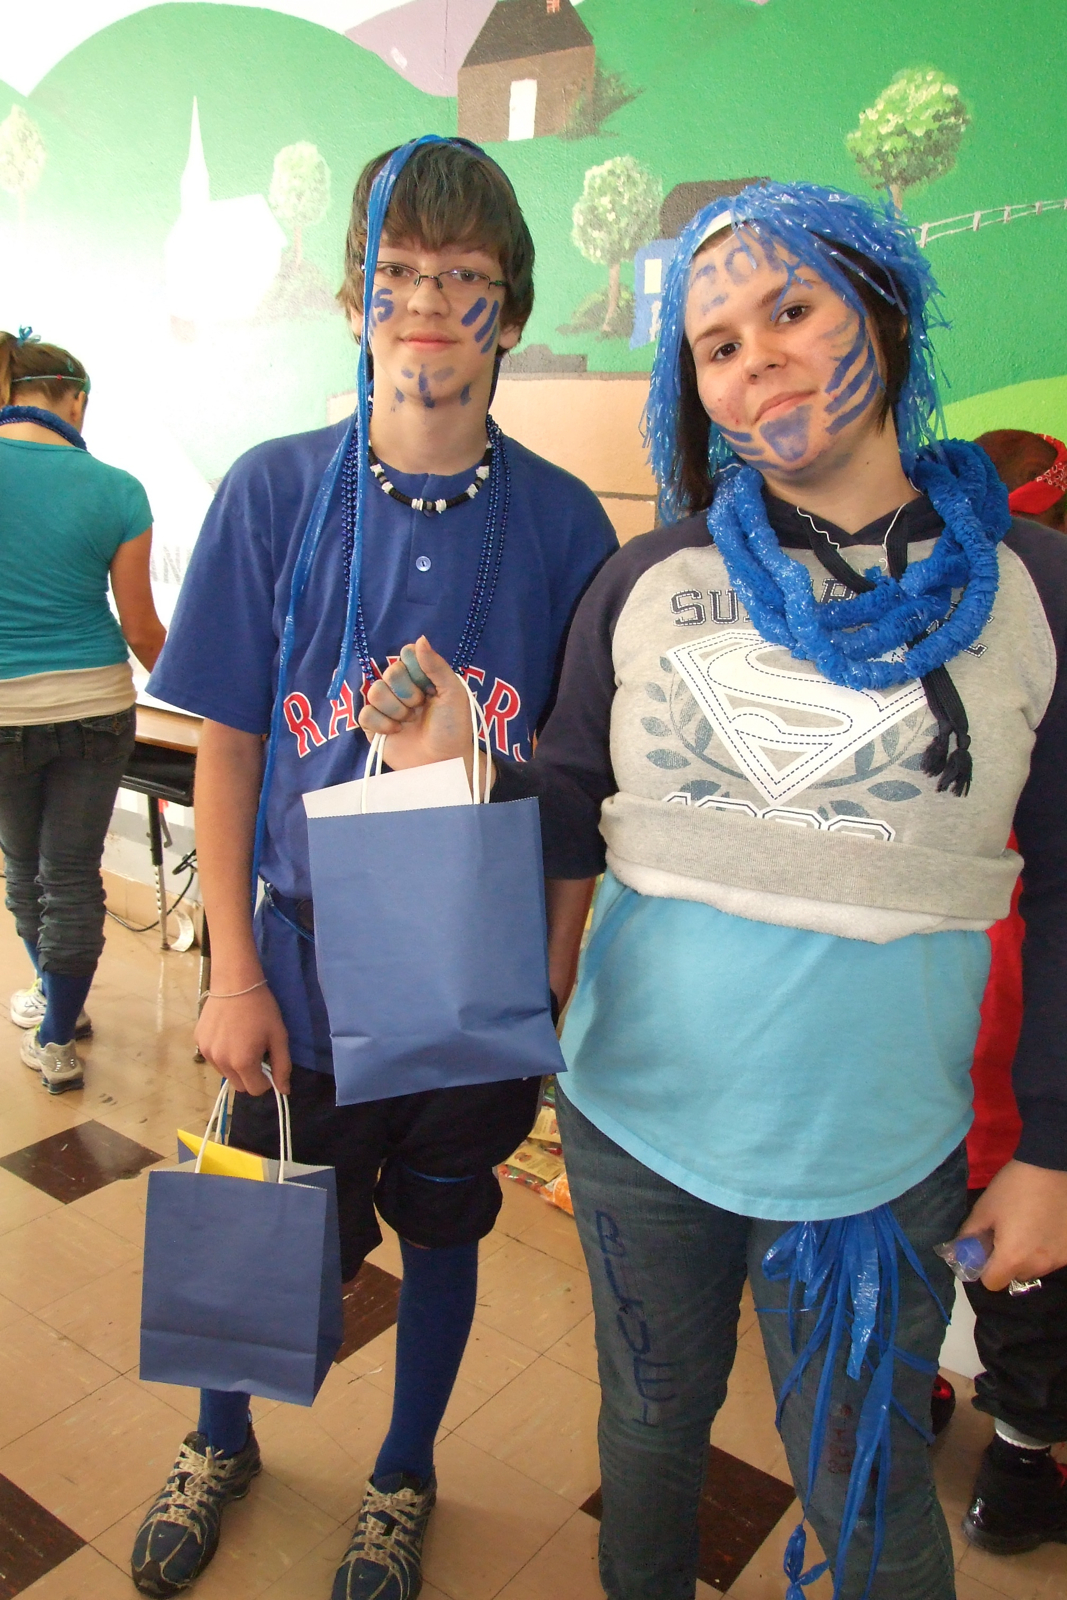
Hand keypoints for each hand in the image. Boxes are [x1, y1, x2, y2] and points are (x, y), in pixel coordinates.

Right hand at [195, 985, 291, 1095]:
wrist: (235, 983)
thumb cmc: (262, 1009)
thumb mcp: (279, 1036)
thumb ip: (282, 1066)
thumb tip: (284, 1091)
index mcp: (242, 1063)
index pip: (255, 1090)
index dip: (266, 1080)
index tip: (268, 1062)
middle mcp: (221, 1062)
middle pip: (239, 1085)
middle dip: (250, 1076)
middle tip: (256, 1052)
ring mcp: (206, 1052)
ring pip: (225, 1073)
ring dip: (235, 1066)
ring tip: (241, 1041)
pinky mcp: (198, 1042)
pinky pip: (213, 1058)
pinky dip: (222, 1054)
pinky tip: (228, 1034)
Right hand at [358, 637, 483, 779]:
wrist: (445, 762)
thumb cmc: (454, 728)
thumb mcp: (453, 693)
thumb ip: (435, 665)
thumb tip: (419, 639)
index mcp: (421, 677)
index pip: (405, 655)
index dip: (415, 669)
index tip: (429, 686)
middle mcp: (402, 689)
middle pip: (389, 672)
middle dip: (406, 692)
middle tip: (420, 707)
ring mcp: (387, 707)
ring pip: (374, 691)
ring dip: (395, 709)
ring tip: (409, 722)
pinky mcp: (374, 727)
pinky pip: (365, 714)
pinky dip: (381, 723)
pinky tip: (396, 732)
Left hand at [962, 1159, 1066, 1289]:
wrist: (1051, 1167)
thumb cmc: (1012, 1187)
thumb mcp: (984, 1209)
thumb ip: (969, 1235)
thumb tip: (959, 1252)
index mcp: (1013, 1257)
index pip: (992, 1283)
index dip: (984, 1269)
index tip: (984, 1250)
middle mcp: (1039, 1265)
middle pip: (1015, 1276)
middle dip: (1006, 1262)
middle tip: (1004, 1235)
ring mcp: (1059, 1259)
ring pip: (1035, 1269)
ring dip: (1027, 1257)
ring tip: (1026, 1228)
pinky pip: (1051, 1259)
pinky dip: (1044, 1249)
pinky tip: (1043, 1227)